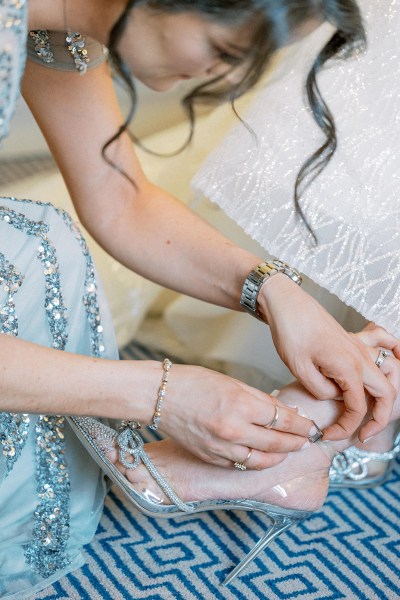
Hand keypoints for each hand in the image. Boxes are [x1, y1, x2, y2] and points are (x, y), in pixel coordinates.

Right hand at [161, 364, 315, 468]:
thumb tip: (285, 412)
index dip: (302, 425)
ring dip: (279, 457)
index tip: (312, 426)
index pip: (283, 420)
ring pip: (261, 461)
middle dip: (296, 442)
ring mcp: (221, 447)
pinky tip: (262, 455)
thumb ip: (260, 400)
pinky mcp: (211, 457)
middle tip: (307, 440)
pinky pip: (240, 464)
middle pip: (277, 443)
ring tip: (287, 450)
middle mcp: (233, 430)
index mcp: (241, 406)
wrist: (159, 395)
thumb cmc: (194, 382)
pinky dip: (255, 461)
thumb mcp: (233, 383)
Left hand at [257, 275, 398, 440]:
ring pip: (387, 374)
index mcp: (348, 368)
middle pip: (385, 394)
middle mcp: (360, 357)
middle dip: (378, 418)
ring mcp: (359, 346)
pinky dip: (395, 352)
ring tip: (373, 411)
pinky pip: (384, 343)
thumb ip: (322, 390)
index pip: (358, 408)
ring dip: (385, 395)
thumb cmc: (290, 332)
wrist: (286, 303)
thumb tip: (335, 396)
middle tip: (361, 434)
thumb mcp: (300, 369)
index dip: (345, 427)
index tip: (328, 435)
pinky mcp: (353, 339)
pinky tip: (396, 359)